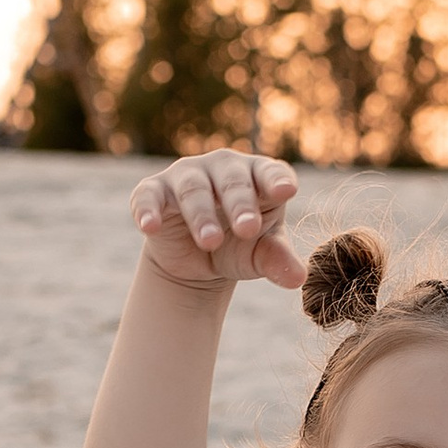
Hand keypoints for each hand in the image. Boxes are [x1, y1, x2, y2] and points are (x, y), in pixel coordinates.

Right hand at [131, 150, 305, 292]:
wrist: (198, 264)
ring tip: (210, 242)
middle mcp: (223, 168)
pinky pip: (149, 197)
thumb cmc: (240, 248)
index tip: (286, 191)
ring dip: (201, 215)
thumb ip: (278, 262)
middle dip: (240, 204)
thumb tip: (299, 279)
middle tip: (248, 228)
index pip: (271, 172)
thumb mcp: (261, 257)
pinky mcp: (154, 192)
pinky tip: (150, 226)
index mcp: (258, 176)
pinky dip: (148, 210)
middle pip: (233, 181)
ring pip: (194, 189)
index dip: (276, 180)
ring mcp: (187, 176)